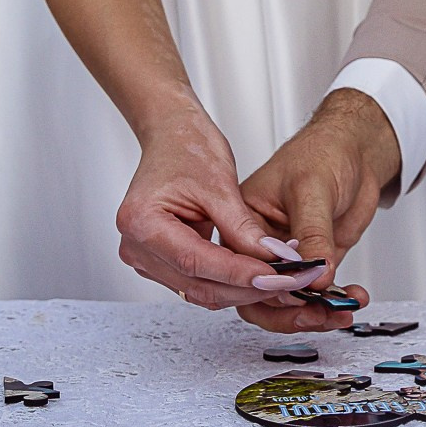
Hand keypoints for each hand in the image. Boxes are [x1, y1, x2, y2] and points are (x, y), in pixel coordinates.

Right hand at [116, 106, 331, 312]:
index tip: (277, 275)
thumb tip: (273, 259)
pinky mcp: (162, 264)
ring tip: (281, 279)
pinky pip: (198, 283)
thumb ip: (243, 227)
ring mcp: (147, 259)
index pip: (196, 262)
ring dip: (242, 289)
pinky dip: (230, 282)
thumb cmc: (187, 148)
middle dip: (247, 286)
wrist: (172, 136)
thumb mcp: (220, 184)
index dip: (239, 273)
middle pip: (198, 285)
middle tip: (288, 281)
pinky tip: (259, 275)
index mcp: (142, 222)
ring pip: (200, 291)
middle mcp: (137, 248)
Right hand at [236, 88, 397, 332]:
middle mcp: (260, 245)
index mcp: (243, 222)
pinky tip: (352, 299)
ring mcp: (286, 257)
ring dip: (314, 312)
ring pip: (287, 302)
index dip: (265, 286)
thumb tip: (316, 276)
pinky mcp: (311, 264)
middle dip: (289, 310)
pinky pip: (316, 295)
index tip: (296, 292)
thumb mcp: (312, 188)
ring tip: (341, 310)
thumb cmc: (322, 152)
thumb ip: (312, 233)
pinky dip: (333, 302)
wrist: (356, 150)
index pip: (242, 266)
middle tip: (318, 311)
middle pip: (259, 295)